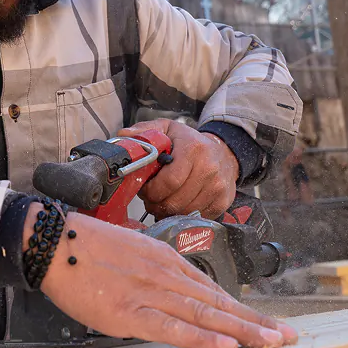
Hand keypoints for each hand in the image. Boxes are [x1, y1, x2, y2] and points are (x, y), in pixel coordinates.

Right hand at [25, 206, 297, 347]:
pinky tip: (224, 345)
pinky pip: (172, 327)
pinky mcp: (129, 311)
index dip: (243, 308)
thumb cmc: (84, 247)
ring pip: (205, 314)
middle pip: (218, 302)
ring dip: (241, 331)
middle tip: (287, 337)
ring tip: (271, 343)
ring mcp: (149, 293)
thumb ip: (153, 274)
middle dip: (255, 321)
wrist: (52, 241)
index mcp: (165, 261)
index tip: (268, 322)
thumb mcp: (129, 254)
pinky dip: (200, 337)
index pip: (212, 290)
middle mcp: (165, 275)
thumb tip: (171, 294)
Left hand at [119, 119, 238, 219]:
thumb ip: (144, 132)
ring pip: (184, 213)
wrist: (224, 153)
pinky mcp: (222, 202)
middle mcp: (209, 168)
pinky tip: (177, 205)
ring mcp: (218, 187)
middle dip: (156, 204)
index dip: (152, 190)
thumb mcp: (167, 129)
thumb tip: (122, 136)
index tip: (145, 189)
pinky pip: (196, 218)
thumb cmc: (190, 143)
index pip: (169, 181)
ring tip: (162, 201)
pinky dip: (182, 216)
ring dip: (167, 212)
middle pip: (175, 201)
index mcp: (193, 149)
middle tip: (150, 199)